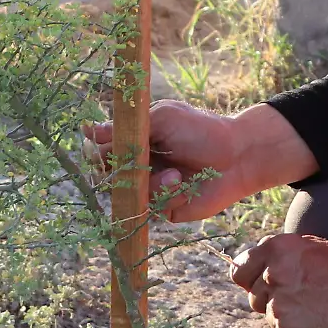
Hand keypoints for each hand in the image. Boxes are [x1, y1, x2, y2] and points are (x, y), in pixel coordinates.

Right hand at [87, 101, 315, 222]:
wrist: (237, 156)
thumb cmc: (201, 130)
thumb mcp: (164, 118)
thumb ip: (128, 127)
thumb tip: (89, 130)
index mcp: (136, 141)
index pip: (103, 150)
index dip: (99, 153)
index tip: (103, 152)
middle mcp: (139, 166)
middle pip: (111, 177)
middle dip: (124, 173)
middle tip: (139, 165)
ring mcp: (151, 188)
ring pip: (130, 195)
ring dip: (152, 185)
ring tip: (176, 175)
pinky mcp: (165, 208)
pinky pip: (152, 209)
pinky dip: (167, 197)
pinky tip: (183, 186)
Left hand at [230, 234, 327, 327]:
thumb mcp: (311, 247)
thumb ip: (278, 256)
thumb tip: (252, 270)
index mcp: (275, 252)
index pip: (239, 271)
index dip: (251, 278)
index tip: (263, 284)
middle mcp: (271, 280)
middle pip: (255, 297)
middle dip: (273, 298)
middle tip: (304, 297)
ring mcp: (279, 312)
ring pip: (273, 319)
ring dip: (289, 317)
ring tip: (319, 311)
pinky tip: (322, 326)